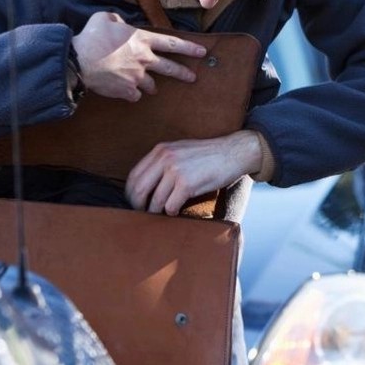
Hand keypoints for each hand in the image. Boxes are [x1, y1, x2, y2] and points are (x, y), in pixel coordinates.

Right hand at [72, 11, 205, 101]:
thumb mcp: (103, 18)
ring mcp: (137, 77)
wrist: (78, 61)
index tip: (202, 52)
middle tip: (192, 78)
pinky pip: (135, 95)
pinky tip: (125, 91)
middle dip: (184, 73)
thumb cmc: (90, 38)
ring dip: (150, 86)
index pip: (172, 43)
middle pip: (170, 68)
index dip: (189, 47)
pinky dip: (131, 93)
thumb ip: (115, 18)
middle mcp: (144, 59)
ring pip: (151, 85)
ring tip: (150, 87)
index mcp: (142, 40)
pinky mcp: (127, 90)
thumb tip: (119, 21)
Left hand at [126, 130, 262, 214]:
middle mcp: (165, 158)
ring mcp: (175, 171)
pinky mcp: (187, 184)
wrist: (234, 152)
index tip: (135, 202)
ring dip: (156, 211)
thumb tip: (149, 182)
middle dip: (138, 205)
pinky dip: (171, 212)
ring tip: (160, 214)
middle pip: (139, 189)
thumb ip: (164, 161)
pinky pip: (170, 205)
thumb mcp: (181, 150)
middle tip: (141, 213)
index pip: (134, 175)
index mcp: (161, 150)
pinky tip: (176, 210)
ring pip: (155, 200)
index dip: (130, 193)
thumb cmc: (210, 154)